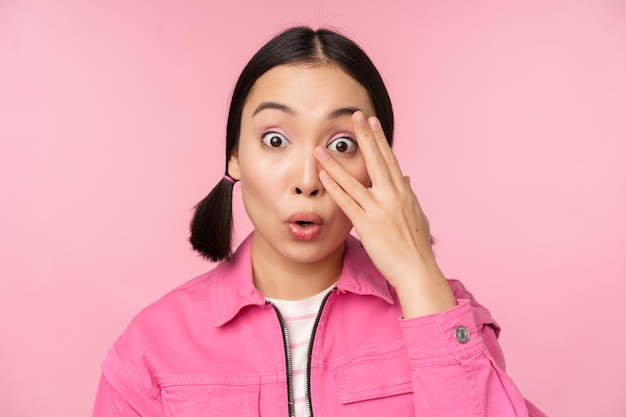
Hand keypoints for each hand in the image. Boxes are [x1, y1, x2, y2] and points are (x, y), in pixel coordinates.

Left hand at [314, 112, 455, 316]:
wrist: (417, 270)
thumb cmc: (416, 246)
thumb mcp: (417, 215)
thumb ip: (409, 195)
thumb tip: (405, 178)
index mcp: (404, 192)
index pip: (390, 159)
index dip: (379, 139)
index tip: (371, 122)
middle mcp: (393, 196)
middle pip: (376, 160)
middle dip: (364, 136)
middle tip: (354, 115)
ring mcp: (379, 209)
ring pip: (354, 180)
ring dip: (335, 163)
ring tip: (321, 148)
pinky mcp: (367, 225)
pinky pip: (347, 202)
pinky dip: (334, 188)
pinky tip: (323, 176)